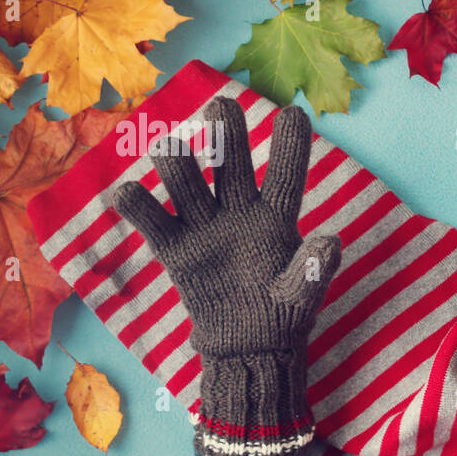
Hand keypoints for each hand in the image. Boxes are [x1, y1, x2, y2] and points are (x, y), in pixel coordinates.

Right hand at [112, 96, 342, 455]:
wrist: (246, 347)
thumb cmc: (281, 316)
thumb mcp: (302, 296)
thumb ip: (313, 270)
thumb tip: (330, 242)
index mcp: (277, 218)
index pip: (286, 177)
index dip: (290, 146)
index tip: (294, 112)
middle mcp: (240, 213)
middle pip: (231, 164)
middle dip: (226, 134)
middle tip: (220, 108)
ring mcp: (205, 227)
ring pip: (188, 182)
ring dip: (178, 162)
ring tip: (170, 148)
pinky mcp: (177, 250)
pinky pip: (154, 221)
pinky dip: (137, 205)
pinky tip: (127, 192)